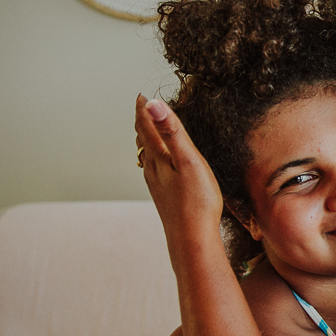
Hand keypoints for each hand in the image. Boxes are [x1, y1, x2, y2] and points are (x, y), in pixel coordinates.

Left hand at [134, 94, 222, 268]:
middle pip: (143, 141)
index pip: (145, 127)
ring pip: (146, 157)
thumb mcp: (188, 161)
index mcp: (158, 158)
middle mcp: (152, 170)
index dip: (143, 110)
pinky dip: (154, 158)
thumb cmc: (195, 202)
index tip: (140, 96)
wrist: (191, 239)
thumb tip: (153, 103)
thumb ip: (172, 132)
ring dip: (146, 140)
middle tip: (142, 108)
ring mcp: (157, 185)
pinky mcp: (164, 197)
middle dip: (142, 122)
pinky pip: (154, 170)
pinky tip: (160, 166)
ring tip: (148, 131)